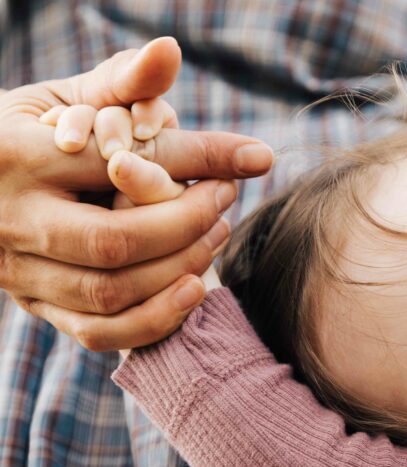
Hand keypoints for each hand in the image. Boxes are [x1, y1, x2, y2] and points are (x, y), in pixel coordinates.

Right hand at [0, 37, 272, 350]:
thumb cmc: (34, 132)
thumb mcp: (70, 96)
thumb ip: (125, 83)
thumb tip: (172, 51)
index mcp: (16, 157)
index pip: (119, 168)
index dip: (191, 169)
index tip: (240, 166)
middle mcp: (11, 221)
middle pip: (116, 243)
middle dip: (187, 226)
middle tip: (225, 201)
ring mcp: (18, 272)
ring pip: (110, 293)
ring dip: (179, 270)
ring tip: (216, 236)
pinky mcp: (33, 305)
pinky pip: (96, 332)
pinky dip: (154, 320)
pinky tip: (192, 289)